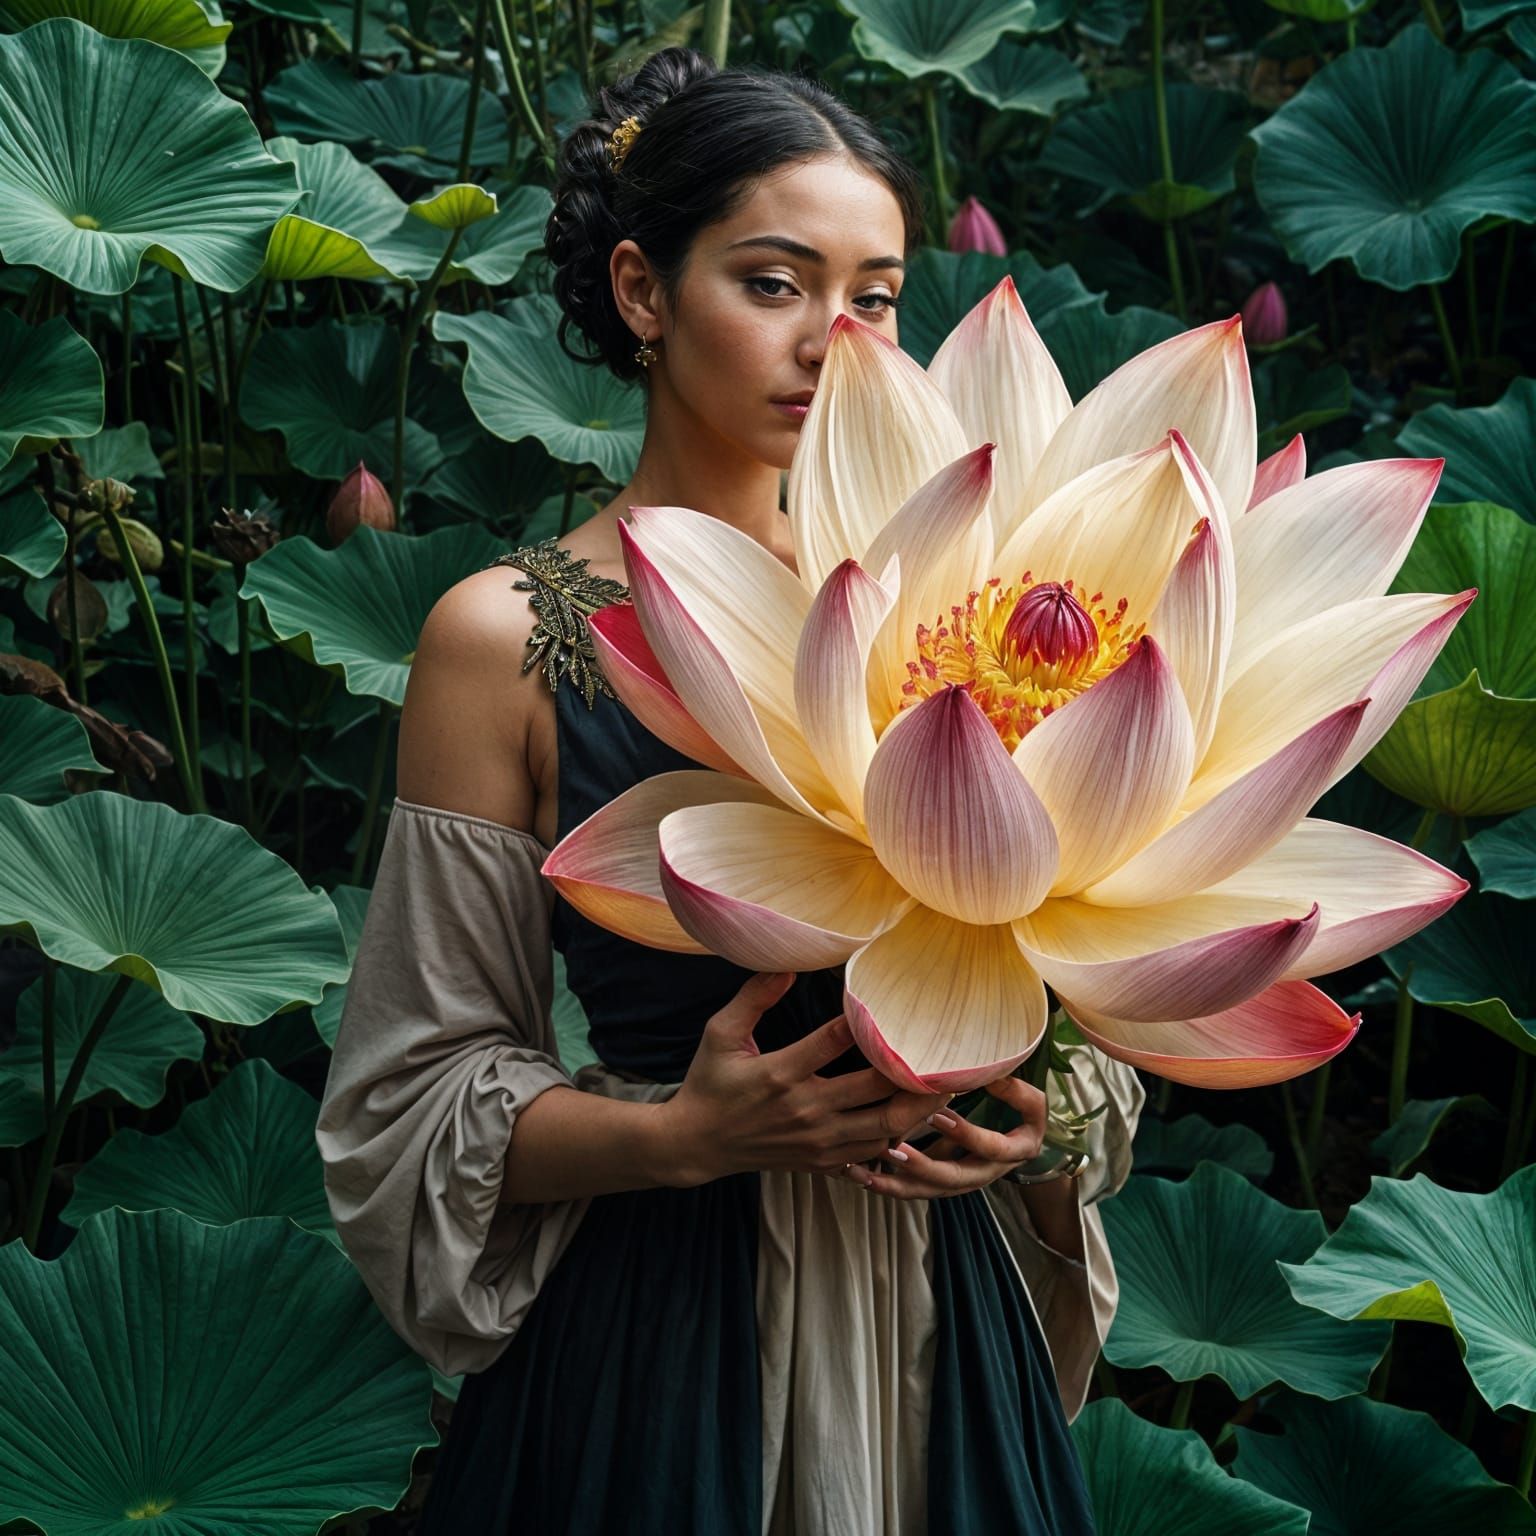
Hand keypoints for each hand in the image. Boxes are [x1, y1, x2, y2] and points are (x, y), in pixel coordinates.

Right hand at [657, 971, 951, 1186]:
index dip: (866, 1023)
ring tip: (947, 1088)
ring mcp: (816, 1141)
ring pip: (882, 1129)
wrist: (697, 1143)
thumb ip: (753, 998)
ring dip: (916, 1110)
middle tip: (949, 1055)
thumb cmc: (710, 1082)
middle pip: (874, 1093)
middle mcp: (805, 1109)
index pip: (833, 1042)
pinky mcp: (820, 1161)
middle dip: (915, 1076)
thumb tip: (787, 965)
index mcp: (780, 1073)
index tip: (898, 1005)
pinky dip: (897, 1138)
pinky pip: (870, 1153)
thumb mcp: (719, 1033)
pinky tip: (917, 1120)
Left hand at [847, 1073, 1050, 1200]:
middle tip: (893, 1150)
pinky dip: (889, 1183)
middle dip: (922, 1167)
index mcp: (1014, 1152)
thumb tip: (991, 1075)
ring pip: (929, 1190)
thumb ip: (1015, 1091)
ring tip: (865, 1174)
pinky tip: (861, 1176)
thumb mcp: (1029, 1102)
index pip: (990, 1147)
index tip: (938, 1115)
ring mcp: (962, 1182)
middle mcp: (986, 1173)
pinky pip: (915, 1188)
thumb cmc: (1024, 1113)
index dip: (966, 1134)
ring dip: (897, 1183)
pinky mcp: (942, 1183)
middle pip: (953, 1178)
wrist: (1022, 1144)